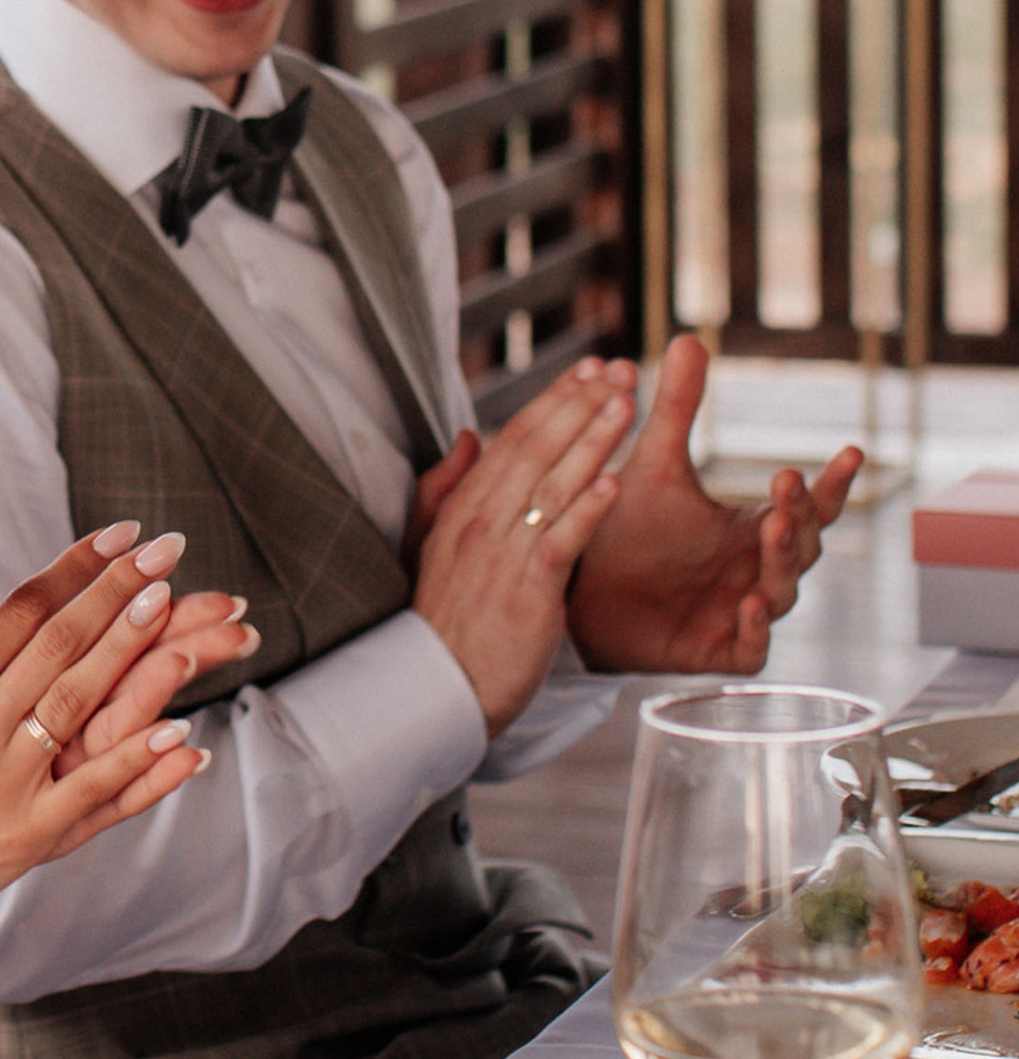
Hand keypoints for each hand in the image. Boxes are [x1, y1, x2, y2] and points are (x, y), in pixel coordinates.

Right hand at [0, 530, 215, 960]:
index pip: (22, 611)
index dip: (76, 568)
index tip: (119, 537)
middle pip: (61, 645)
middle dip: (118, 592)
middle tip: (165, 552)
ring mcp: (6, 781)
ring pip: (81, 703)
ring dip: (131, 652)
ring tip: (173, 605)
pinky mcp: (27, 834)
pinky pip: (92, 790)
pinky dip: (136, 760)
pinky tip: (180, 730)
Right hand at [411, 360, 636, 735]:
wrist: (435, 690)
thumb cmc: (445, 623)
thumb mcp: (432, 547)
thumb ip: (445, 489)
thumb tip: (468, 437)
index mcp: (462, 509)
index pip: (511, 439)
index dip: (552, 400)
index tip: (587, 370)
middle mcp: (481, 524)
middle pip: (535, 449)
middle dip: (579, 404)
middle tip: (619, 368)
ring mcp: (503, 556)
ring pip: (552, 485)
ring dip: (591, 441)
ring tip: (627, 404)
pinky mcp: (527, 593)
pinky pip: (561, 542)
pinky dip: (587, 510)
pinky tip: (616, 482)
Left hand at [566, 331, 858, 673]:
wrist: (577, 591)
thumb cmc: (624, 530)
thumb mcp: (653, 465)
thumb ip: (678, 408)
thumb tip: (688, 338)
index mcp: (751, 528)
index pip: (807, 506)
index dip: (831, 483)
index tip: (850, 451)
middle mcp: (756, 570)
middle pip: (803, 546)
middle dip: (800, 514)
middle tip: (788, 484)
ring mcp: (741, 612)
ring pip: (782, 591)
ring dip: (781, 561)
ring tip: (771, 531)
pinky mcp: (717, 650)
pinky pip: (751, 646)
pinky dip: (754, 627)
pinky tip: (748, 604)